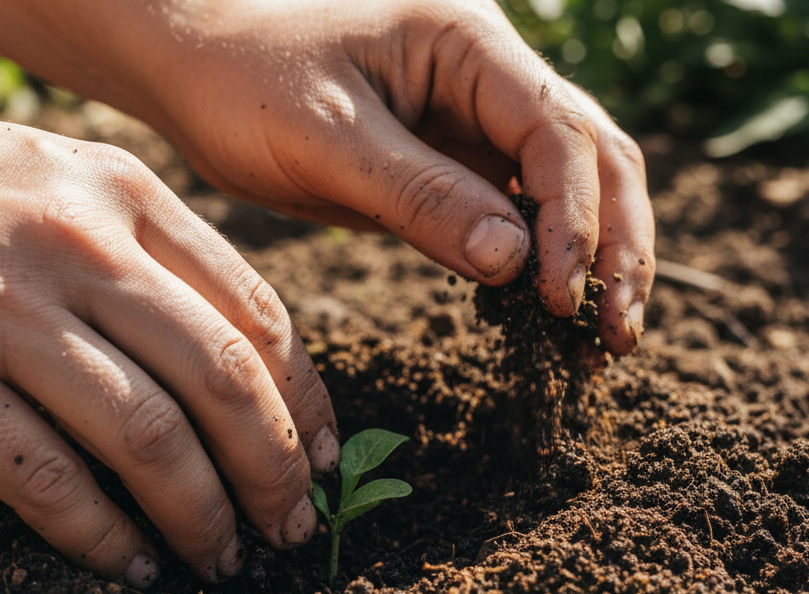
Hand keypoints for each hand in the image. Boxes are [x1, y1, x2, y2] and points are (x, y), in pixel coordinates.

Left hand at [0, 0, 654, 353]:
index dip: (574, 219)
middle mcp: (489, 75)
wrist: (192, 64)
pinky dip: (535, 258)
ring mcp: (472, 118)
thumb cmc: (244, 80)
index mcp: (469, 45)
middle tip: (616, 331)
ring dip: (590, 255)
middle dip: (615, 242)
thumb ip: (421, 196)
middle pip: (593, 154)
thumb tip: (517, 263)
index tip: (561, 297)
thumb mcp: (326, 139)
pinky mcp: (447, 160)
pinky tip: (542, 312)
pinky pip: (511, 207)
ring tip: (601, 335)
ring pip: (564, 184)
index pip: (557, 133)